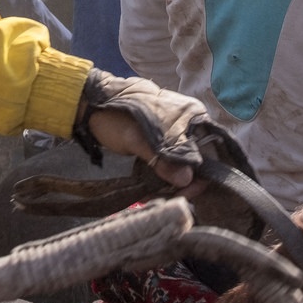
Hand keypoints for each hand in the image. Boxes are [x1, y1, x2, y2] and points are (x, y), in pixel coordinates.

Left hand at [74, 69, 215, 189]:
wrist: (91, 104)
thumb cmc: (115, 117)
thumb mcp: (136, 139)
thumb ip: (162, 159)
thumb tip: (187, 180)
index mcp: (191, 115)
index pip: (210, 152)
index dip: (201, 177)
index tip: (184, 195)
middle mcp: (190, 122)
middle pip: (199, 161)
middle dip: (184, 184)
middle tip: (165, 198)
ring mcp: (177, 131)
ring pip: (184, 164)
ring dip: (171, 183)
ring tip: (152, 195)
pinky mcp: (164, 140)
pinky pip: (172, 162)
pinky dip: (163, 176)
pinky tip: (150, 188)